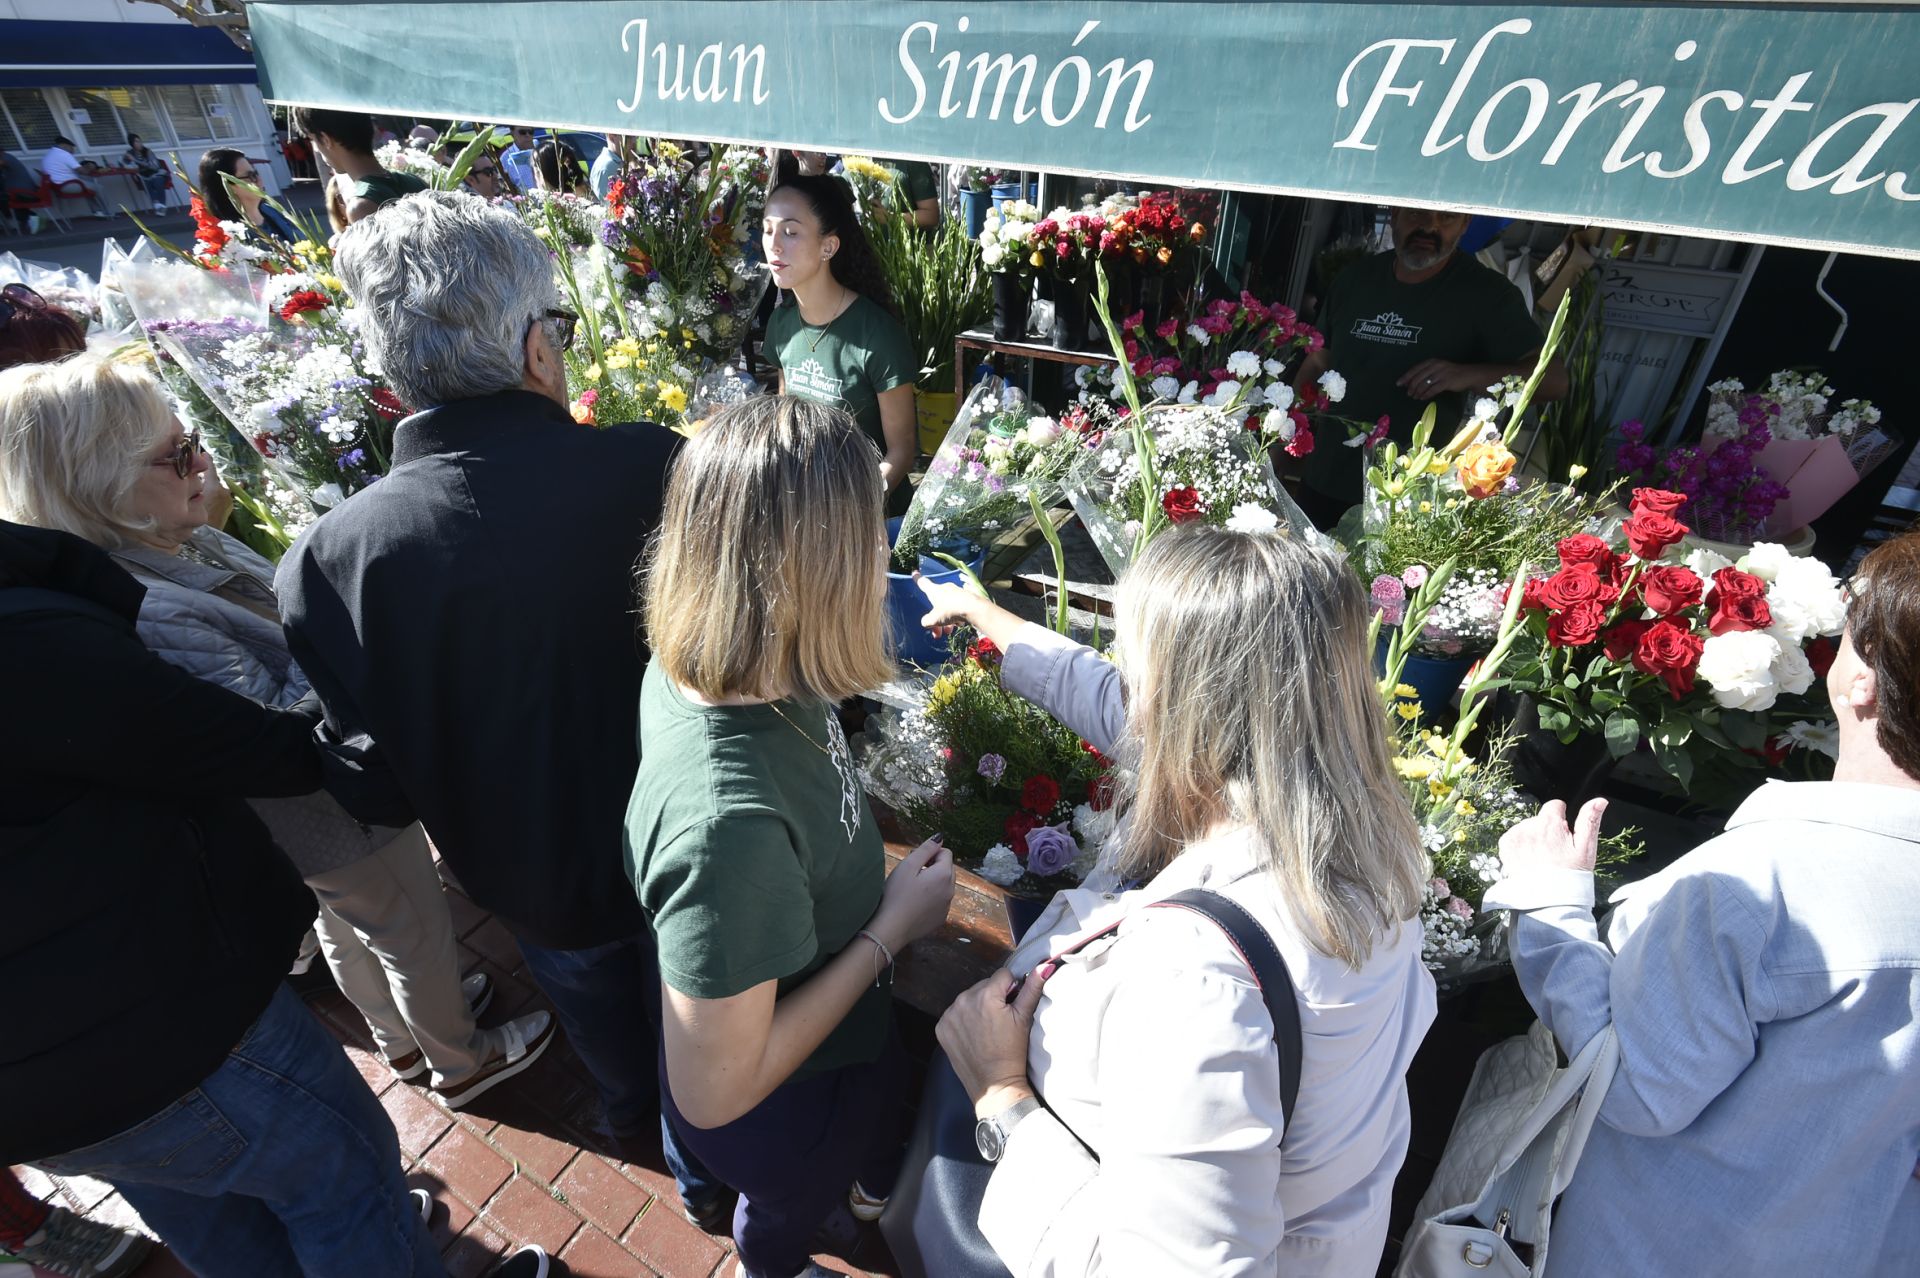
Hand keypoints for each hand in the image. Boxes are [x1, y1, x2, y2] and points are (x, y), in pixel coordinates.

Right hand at [870, 835, 954, 950]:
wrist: (892, 928)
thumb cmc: (896, 895)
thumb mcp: (908, 866)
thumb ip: (926, 849)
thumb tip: (940, 837)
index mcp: (944, 875)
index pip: (946, 853)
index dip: (930, 853)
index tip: (914, 861)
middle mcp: (951, 890)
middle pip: (947, 869)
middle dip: (933, 866)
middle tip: (912, 873)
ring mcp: (947, 906)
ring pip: (945, 885)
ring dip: (933, 882)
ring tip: (912, 889)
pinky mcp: (941, 918)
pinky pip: (940, 901)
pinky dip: (932, 898)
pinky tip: (914, 903)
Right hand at [915, 572, 985, 636]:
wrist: (974, 609)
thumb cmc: (950, 610)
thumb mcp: (934, 619)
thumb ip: (927, 621)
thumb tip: (927, 621)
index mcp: (935, 590)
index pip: (923, 583)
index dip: (918, 579)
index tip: (915, 573)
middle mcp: (945, 589)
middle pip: (936, 603)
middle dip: (936, 619)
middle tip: (937, 633)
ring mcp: (957, 592)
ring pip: (948, 607)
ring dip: (946, 621)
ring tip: (949, 632)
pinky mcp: (967, 597)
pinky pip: (957, 608)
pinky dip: (956, 617)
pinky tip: (960, 625)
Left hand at [937, 966, 1044, 1112]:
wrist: (994, 1086)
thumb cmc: (1012, 1052)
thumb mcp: (1024, 1018)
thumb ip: (1032, 988)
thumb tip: (1044, 966)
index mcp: (986, 995)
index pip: (1002, 976)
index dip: (1010, 990)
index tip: (1011, 1008)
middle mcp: (964, 1000)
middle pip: (984, 985)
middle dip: (993, 997)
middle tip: (1000, 1021)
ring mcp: (950, 1014)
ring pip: (969, 998)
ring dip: (977, 1007)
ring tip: (987, 1029)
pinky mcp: (942, 1027)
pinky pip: (955, 1013)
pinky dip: (963, 1020)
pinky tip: (973, 1035)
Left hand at [1397, 359, 1477, 400]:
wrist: (1468, 375)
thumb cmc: (1451, 373)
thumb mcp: (1437, 369)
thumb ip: (1425, 373)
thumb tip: (1410, 382)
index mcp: (1432, 362)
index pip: (1415, 369)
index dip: (1406, 377)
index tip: (1399, 384)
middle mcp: (1436, 366)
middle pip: (1418, 377)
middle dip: (1411, 387)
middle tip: (1409, 394)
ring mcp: (1441, 373)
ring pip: (1424, 384)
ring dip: (1418, 392)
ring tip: (1415, 397)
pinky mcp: (1447, 382)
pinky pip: (1433, 389)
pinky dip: (1426, 394)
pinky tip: (1423, 398)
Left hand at [1499, 798, 1607, 873]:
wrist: (1550, 898)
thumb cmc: (1571, 874)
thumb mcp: (1586, 847)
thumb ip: (1590, 820)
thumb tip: (1599, 801)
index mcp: (1549, 822)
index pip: (1555, 806)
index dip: (1562, 820)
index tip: (1564, 836)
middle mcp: (1528, 826)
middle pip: (1540, 819)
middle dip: (1547, 830)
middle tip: (1555, 852)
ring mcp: (1515, 835)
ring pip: (1527, 828)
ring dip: (1534, 837)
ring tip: (1543, 858)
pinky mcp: (1505, 845)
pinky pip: (1514, 837)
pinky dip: (1521, 845)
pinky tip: (1531, 859)